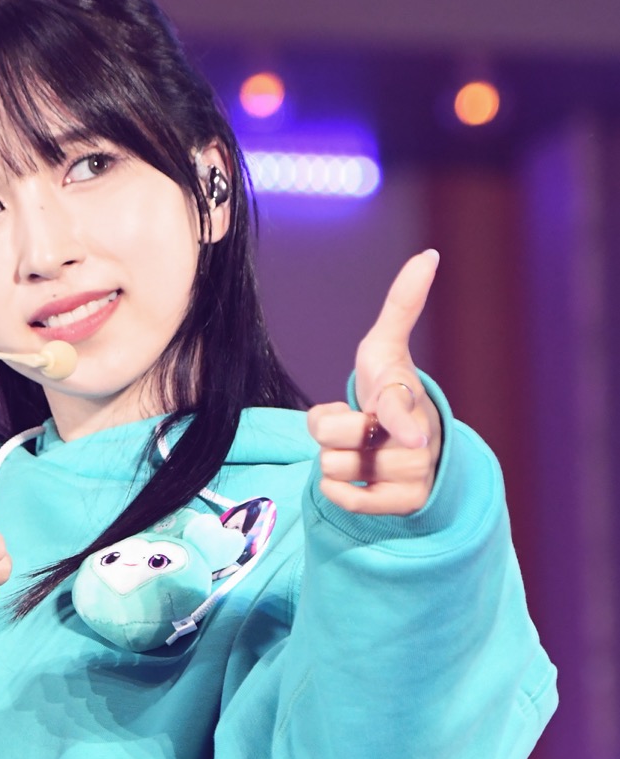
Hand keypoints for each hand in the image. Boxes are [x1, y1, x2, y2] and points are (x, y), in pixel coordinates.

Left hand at [307, 249, 442, 515]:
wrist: (407, 445)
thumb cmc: (389, 390)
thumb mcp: (385, 349)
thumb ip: (402, 304)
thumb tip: (430, 254)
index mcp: (407, 395)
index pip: (398, 407)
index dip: (400, 420)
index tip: (411, 435)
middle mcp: (418, 438)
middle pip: (333, 438)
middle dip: (328, 429)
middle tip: (355, 425)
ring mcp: (413, 473)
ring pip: (333, 467)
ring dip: (333, 459)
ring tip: (360, 449)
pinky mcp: (402, 504)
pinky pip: (342, 498)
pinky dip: (337, 487)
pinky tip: (358, 476)